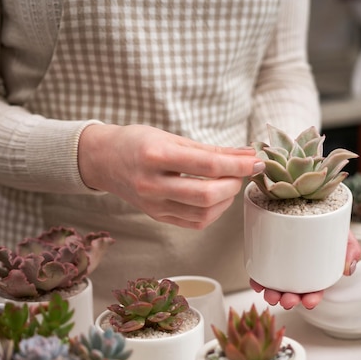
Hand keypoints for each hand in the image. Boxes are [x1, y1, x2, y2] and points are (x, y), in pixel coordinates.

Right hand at [78, 124, 263, 228]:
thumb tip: (248, 154)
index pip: (207, 165)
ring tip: (230, 183)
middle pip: (206, 195)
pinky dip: (214, 212)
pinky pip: (194, 222)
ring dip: (226, 200)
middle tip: (242, 172)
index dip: (238, 164)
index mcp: (155, 156)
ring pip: (203, 213)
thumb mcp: (172, 137)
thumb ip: (212, 149)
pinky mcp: (157, 217)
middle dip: (234, 184)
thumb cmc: (138, 142)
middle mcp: (152, 184)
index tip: (256, 161)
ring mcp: (154, 205)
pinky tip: (217, 198)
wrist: (103, 161)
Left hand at [250, 230, 360, 309]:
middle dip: (289, 300)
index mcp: (317, 269)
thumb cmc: (328, 221)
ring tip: (272, 295)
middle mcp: (298, 269)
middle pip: (293, 290)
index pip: (314, 289)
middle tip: (288, 300)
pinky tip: (257, 283)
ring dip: (272, 294)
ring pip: (275, 284)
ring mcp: (282, 262)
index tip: (309, 302)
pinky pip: (260, 269)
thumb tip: (348, 269)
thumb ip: (350, 249)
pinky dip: (257, 280)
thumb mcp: (343, 233)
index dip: (312, 298)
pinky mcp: (267, 252)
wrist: (310, 200)